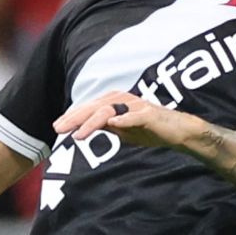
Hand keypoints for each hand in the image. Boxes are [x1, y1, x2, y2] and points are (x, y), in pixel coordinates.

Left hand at [53, 91, 202, 148]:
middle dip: (76, 118)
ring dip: (92, 122)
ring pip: (110, 111)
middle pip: (95, 107)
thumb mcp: (122, 130)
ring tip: (78, 135)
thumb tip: (82, 128)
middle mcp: (124, 100)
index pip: (90, 108)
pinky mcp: (150, 115)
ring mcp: (137, 106)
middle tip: (59, 129)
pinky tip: (112, 124)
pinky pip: (135, 116)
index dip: (73, 116)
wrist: (177, 132)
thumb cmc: (149, 129)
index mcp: (116, 102)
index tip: (58, 127)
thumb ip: (105, 126)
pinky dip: (124, 120)